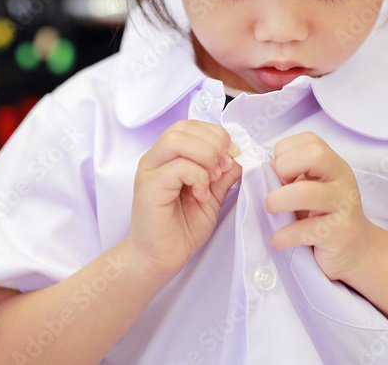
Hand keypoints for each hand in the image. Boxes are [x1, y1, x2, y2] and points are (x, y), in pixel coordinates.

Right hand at [127, 120, 241, 280]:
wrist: (158, 260)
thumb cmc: (180, 230)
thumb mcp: (211, 197)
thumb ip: (222, 176)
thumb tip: (239, 157)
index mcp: (168, 157)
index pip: (190, 126)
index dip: (216, 134)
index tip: (232, 155)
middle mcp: (155, 159)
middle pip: (183, 127)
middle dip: (213, 142)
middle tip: (224, 167)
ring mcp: (149, 171)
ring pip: (177, 139)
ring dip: (205, 155)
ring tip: (213, 178)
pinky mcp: (148, 187)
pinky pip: (177, 167)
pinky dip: (197, 177)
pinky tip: (201, 195)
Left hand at [264, 132, 375, 281]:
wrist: (359, 250)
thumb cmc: (327, 216)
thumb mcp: (312, 188)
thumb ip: (291, 175)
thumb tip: (262, 166)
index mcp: (334, 164)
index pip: (309, 140)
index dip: (286, 152)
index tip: (281, 173)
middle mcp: (342, 179)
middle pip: (314, 154)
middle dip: (285, 167)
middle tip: (277, 188)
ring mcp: (344, 205)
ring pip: (307, 193)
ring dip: (279, 201)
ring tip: (271, 210)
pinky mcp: (340, 233)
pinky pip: (307, 230)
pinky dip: (284, 236)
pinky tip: (277, 240)